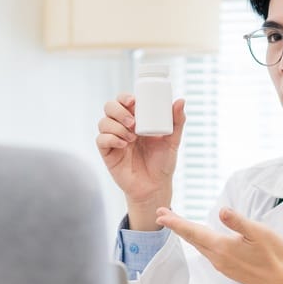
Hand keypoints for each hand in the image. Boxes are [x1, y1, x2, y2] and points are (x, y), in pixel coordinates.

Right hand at [96, 94, 185, 229]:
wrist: (154, 186)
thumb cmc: (163, 162)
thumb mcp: (173, 141)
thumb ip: (177, 121)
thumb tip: (181, 101)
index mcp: (136, 119)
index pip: (124, 101)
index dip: (124, 97)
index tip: (133, 102)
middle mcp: (122, 126)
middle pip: (109, 108)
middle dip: (119, 111)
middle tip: (133, 123)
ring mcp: (113, 139)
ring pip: (103, 122)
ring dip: (117, 127)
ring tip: (132, 138)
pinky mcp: (107, 152)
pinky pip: (101, 139)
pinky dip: (111, 139)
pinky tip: (124, 145)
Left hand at [155, 206, 282, 283]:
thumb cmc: (276, 256)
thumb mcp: (260, 233)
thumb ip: (238, 222)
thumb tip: (221, 211)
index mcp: (222, 247)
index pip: (193, 232)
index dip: (176, 223)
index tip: (160, 215)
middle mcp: (218, 259)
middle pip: (192, 239)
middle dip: (176, 226)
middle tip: (162, 215)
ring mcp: (223, 266)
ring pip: (199, 247)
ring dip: (187, 235)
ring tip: (178, 224)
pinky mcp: (230, 270)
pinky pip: (208, 253)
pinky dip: (199, 242)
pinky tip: (201, 240)